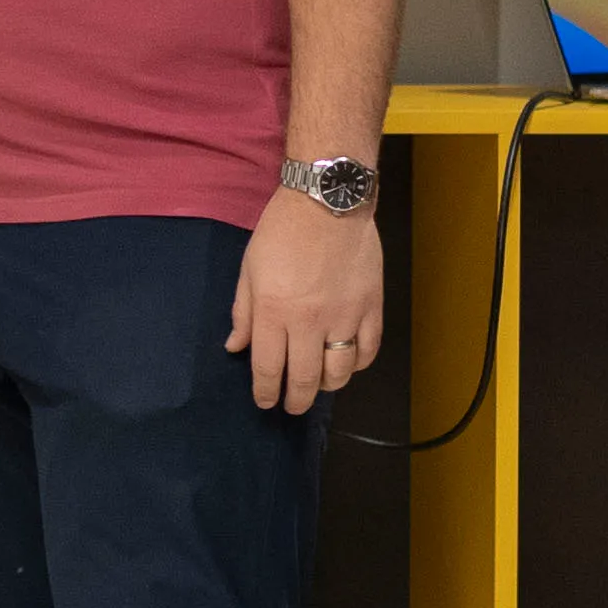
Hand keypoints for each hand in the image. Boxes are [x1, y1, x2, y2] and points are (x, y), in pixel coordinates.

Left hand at [226, 188, 385, 415]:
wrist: (328, 201)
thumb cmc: (281, 231)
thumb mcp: (249, 269)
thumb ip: (244, 313)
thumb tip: (236, 347)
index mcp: (274, 312)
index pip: (269, 369)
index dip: (266, 393)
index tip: (265, 402)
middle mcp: (310, 322)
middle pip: (306, 379)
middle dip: (296, 400)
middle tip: (292, 405)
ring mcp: (345, 316)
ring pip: (340, 372)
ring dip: (327, 386)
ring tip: (319, 385)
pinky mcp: (371, 307)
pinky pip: (367, 350)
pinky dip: (357, 364)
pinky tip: (347, 363)